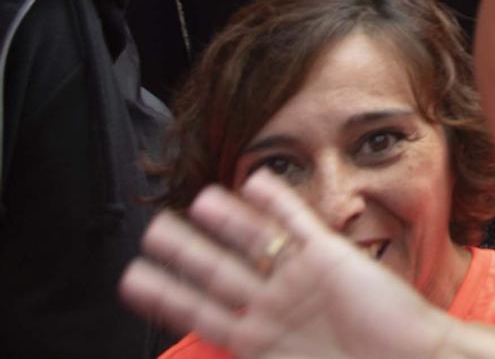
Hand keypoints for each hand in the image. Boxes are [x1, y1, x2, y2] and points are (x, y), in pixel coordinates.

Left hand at [119, 171, 454, 358]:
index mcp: (257, 343)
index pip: (198, 312)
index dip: (164, 295)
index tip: (133, 279)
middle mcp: (273, 307)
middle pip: (217, 272)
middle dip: (182, 250)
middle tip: (152, 230)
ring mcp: (300, 280)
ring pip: (251, 243)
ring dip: (224, 220)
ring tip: (195, 199)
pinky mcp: (331, 258)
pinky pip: (298, 224)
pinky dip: (277, 202)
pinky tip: (258, 181)